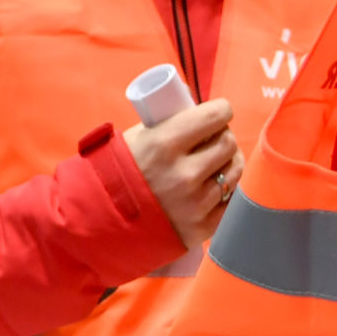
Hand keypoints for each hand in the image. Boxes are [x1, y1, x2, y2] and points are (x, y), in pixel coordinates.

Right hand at [124, 98, 238, 249]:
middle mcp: (184, 174)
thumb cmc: (121, 171)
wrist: (103, 219)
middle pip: (227, 143)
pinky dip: (226, 191)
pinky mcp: (202, 227)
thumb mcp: (139, 138)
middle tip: (216, 137)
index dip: (221, 111)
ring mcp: (195, 204)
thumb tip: (196, 108)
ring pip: (233, 171)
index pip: (214, 117)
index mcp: (165, 144)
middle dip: (224, 136)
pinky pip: (230, 201)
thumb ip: (169, 124)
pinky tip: (217, 185)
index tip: (220, 112)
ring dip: (229, 162)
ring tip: (218, 161)